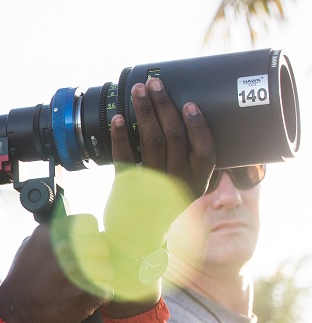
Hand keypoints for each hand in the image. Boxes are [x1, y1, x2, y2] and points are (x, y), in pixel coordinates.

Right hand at [0, 215, 110, 322]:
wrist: (15, 315)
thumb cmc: (22, 281)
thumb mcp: (29, 248)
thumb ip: (51, 236)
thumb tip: (73, 231)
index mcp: (52, 233)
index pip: (89, 223)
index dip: (89, 235)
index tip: (86, 245)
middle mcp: (67, 248)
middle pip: (101, 246)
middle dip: (95, 258)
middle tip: (84, 271)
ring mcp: (78, 270)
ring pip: (106, 269)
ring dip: (97, 279)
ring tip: (80, 287)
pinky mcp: (88, 293)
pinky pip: (107, 289)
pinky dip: (97, 297)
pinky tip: (82, 299)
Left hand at [102, 79, 214, 315]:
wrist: (135, 239)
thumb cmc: (162, 205)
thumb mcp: (183, 187)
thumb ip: (188, 162)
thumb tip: (185, 120)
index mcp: (196, 182)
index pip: (206, 152)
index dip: (199, 127)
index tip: (190, 104)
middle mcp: (176, 183)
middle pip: (174, 139)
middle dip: (164, 106)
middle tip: (156, 83)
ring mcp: (150, 185)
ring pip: (149, 143)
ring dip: (143, 112)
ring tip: (137, 91)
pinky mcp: (126, 186)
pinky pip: (124, 156)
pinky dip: (120, 136)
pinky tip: (117, 118)